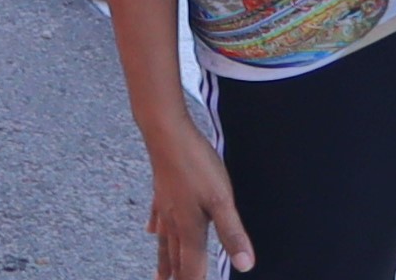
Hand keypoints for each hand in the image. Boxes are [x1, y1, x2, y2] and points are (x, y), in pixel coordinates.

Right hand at [141, 104, 256, 278]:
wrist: (166, 131)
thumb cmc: (195, 163)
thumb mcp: (221, 199)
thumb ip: (232, 233)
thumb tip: (245, 265)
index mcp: (190, 227)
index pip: (192, 266)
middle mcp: (174, 221)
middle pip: (175, 257)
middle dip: (175, 277)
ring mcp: (165, 205)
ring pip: (164, 241)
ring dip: (163, 261)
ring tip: (160, 277)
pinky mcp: (161, 189)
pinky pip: (156, 216)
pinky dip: (154, 229)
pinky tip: (150, 232)